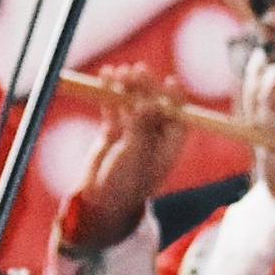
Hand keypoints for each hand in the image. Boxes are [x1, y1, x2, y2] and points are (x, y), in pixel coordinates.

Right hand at [62, 77, 184, 251]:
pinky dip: (109, 94)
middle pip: (152, 105)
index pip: (177, 118)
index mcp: (168, 148)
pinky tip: (105, 78)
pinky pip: (112, 108)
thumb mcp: (136, 157)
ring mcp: (132, 134)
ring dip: (126, 88)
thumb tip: (150, 102)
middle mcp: (153, 138)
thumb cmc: (125, 185)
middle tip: (137, 71)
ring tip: (119, 72)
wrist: (98, 203)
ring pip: (131, 104)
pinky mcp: (112, 133)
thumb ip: (142, 128)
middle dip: (145, 88)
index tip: (169, 82)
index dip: (174, 99)